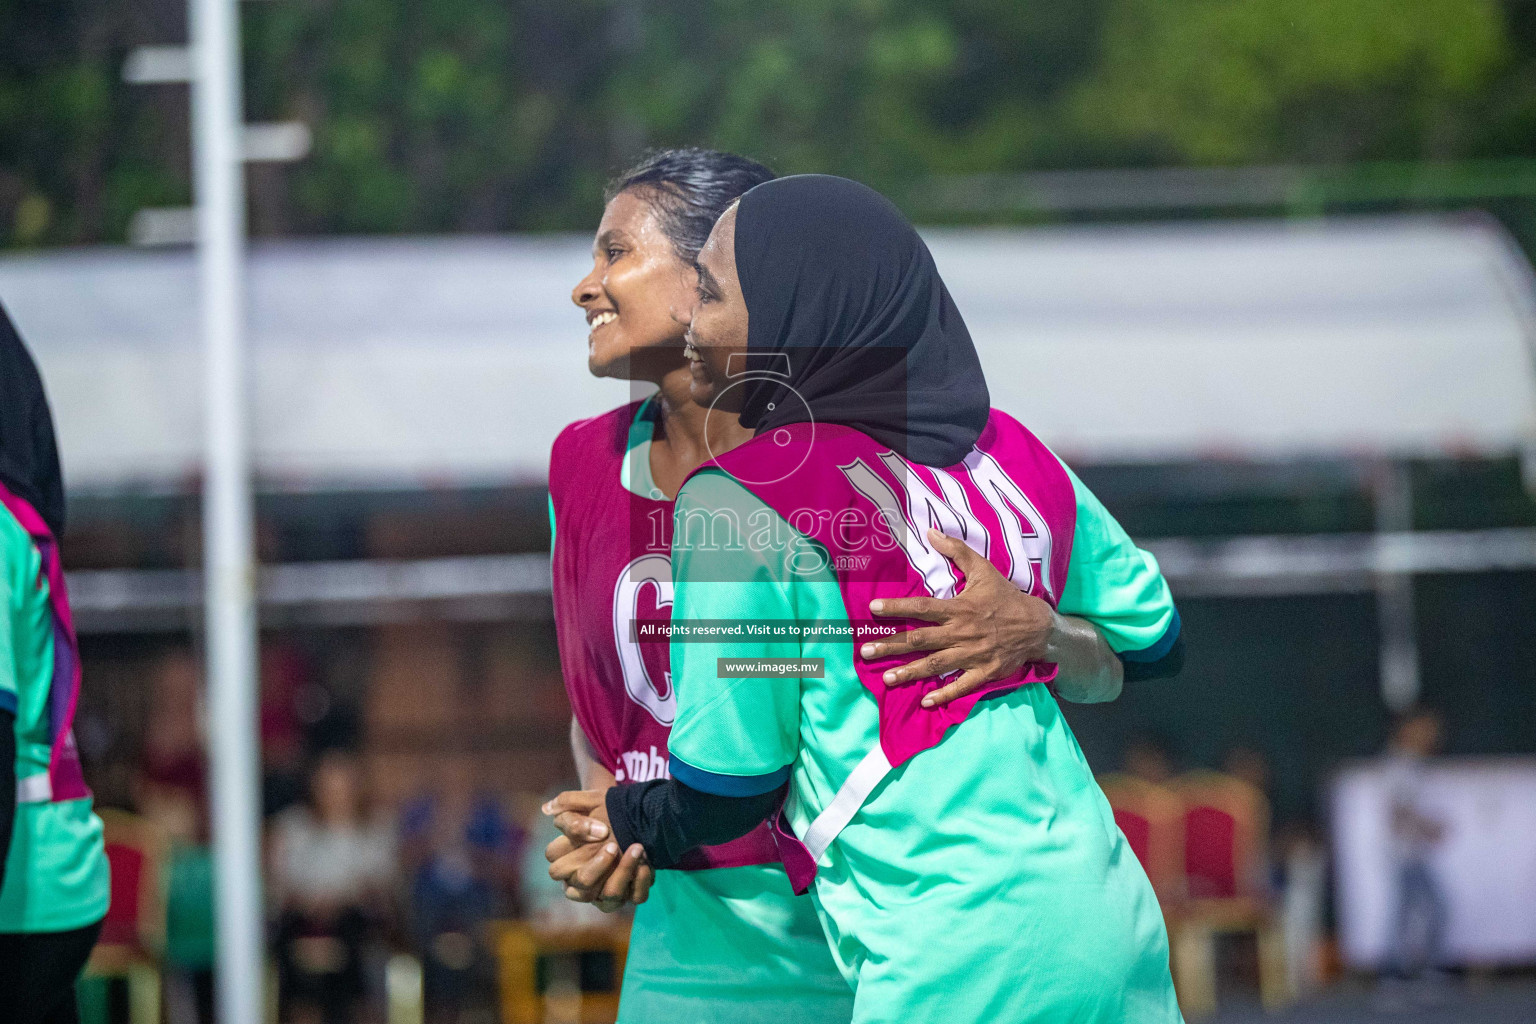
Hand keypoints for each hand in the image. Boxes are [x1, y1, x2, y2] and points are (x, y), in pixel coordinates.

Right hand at [543, 789, 654, 910]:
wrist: (638, 817)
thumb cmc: (607, 812)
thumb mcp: (591, 801)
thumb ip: (568, 803)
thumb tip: (548, 809)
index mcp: (567, 864)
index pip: (558, 868)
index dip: (577, 854)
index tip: (601, 830)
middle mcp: (584, 883)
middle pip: (581, 884)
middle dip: (597, 866)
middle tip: (614, 845)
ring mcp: (606, 892)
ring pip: (609, 895)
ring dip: (624, 872)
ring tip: (638, 849)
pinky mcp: (629, 896)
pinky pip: (635, 897)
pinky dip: (641, 882)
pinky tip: (646, 864)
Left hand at [861, 528, 1056, 707]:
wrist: (1038, 626)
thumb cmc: (1006, 597)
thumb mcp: (983, 569)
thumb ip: (956, 551)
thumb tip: (931, 532)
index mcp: (959, 608)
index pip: (922, 608)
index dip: (897, 608)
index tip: (873, 609)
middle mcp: (962, 633)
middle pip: (920, 640)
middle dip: (891, 646)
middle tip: (865, 652)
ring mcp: (973, 655)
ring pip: (935, 665)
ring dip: (909, 672)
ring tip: (886, 678)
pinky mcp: (985, 672)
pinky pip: (962, 686)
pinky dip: (944, 694)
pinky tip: (925, 701)